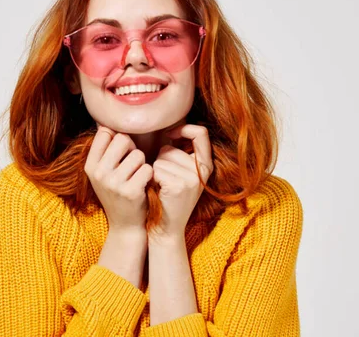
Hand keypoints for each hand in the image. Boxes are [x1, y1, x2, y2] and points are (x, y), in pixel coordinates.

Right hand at [85, 126, 153, 234]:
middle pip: (122, 139)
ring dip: (143, 163)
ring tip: (137, 176)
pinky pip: (147, 168)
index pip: (105, 133)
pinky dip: (149, 175)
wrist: (125, 225)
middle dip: (132, 148)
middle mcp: (98, 173)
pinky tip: (144, 185)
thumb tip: (107, 124)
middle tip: (132, 164)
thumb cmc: (118, 193)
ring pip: (138, 154)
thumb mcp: (103, 173)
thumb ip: (104, 150)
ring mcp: (113, 183)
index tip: (122, 152)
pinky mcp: (130, 191)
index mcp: (90, 166)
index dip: (118, 138)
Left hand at [149, 124, 213, 239]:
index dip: (184, 129)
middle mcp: (203, 171)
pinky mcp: (178, 185)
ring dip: (155, 172)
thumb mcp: (182, 174)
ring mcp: (192, 179)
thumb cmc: (168, 198)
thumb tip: (169, 128)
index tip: (170, 135)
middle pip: (171, 149)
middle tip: (165, 182)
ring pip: (160, 159)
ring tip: (162, 189)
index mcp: (206, 166)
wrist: (166, 229)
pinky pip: (156, 169)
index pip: (201, 134)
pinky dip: (152, 179)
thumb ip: (181, 153)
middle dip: (161, 161)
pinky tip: (158, 192)